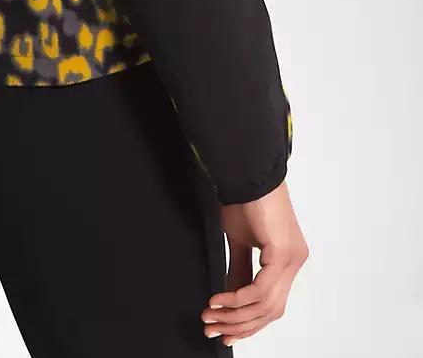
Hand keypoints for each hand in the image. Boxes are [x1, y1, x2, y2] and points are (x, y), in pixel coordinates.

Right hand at [200, 180, 308, 346]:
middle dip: (239, 324)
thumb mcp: (240, 242)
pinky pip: (261, 290)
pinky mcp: (283, 252)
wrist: (247, 174)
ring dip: (234, 315)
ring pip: (266, 305)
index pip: (272, 302)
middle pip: (271, 310)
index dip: (248, 322)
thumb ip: (240, 271)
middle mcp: (295, 260)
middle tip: (212, 328)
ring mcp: (292, 257)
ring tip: (210, 316)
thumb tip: (232, 298)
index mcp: (288, 258)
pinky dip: (237, 299)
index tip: (225, 331)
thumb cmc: (245, 199)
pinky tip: (218, 300)